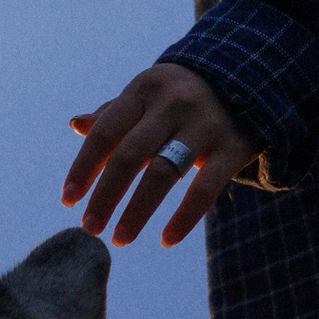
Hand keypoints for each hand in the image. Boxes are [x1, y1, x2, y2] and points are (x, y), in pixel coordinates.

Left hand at [62, 63, 262, 246]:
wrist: (250, 79)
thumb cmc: (181, 96)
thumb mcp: (148, 96)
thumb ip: (114, 114)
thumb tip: (76, 125)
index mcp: (144, 90)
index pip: (105, 132)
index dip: (84, 168)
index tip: (68, 201)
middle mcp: (172, 105)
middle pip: (130, 155)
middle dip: (105, 195)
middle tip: (89, 227)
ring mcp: (204, 126)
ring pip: (163, 173)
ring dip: (137, 211)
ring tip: (119, 239)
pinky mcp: (232, 148)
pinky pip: (205, 189)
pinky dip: (184, 218)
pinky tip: (166, 240)